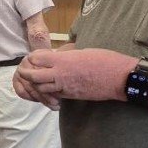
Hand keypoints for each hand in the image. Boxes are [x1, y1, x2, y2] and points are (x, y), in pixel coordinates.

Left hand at [14, 45, 130, 106]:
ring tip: (38, 81)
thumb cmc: (106, 60)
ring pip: (40, 89)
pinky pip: (53, 95)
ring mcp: (65, 87)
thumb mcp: (82, 51)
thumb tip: (59, 53)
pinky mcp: (71, 96)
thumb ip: (66, 54)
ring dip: (36, 85)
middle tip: (27, 71)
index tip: (35, 57)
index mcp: (63, 60)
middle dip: (26, 74)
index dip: (32, 58)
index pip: (35, 59)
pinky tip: (51, 90)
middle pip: (33, 76)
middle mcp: (61, 74)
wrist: (121, 78)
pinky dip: (48, 93)